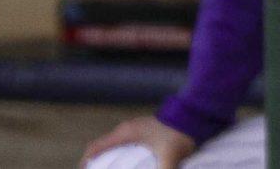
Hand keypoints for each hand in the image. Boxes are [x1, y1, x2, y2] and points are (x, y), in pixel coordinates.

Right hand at [83, 114, 197, 167]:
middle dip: (96, 163)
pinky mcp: (144, 130)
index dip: (85, 162)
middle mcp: (126, 129)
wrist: (194, 114)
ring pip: (113, 145)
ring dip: (108, 159)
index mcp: (126, 133)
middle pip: (101, 147)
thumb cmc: (179, 132)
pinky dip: (119, 155)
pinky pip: (123, 144)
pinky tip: (126, 166)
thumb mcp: (169, 158)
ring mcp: (135, 128)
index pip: (95, 147)